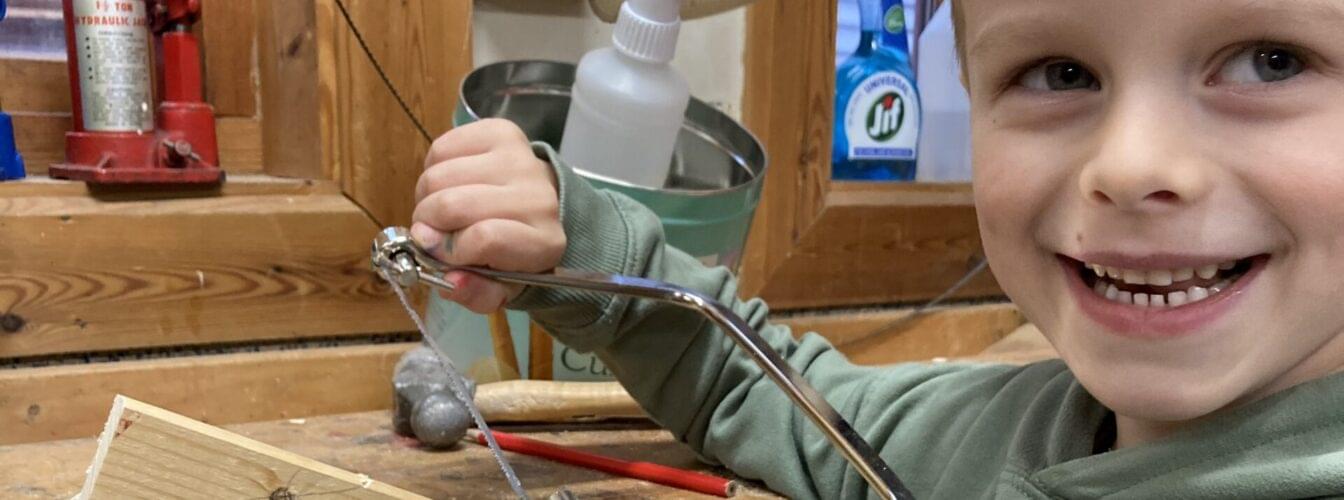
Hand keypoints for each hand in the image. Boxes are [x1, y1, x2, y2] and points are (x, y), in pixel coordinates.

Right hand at [411, 119, 565, 312]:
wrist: (537, 205)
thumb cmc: (510, 250)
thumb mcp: (497, 286)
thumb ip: (475, 294)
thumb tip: (451, 281)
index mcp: (543, 242)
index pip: (483, 238)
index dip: (451, 250)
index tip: (442, 256)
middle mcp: (538, 196)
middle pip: (453, 204)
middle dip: (428, 224)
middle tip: (432, 233)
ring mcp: (520, 158)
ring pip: (439, 176)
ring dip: (426, 197)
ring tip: (442, 209)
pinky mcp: (500, 131)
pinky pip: (441, 148)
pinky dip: (432, 168)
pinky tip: (451, 181)